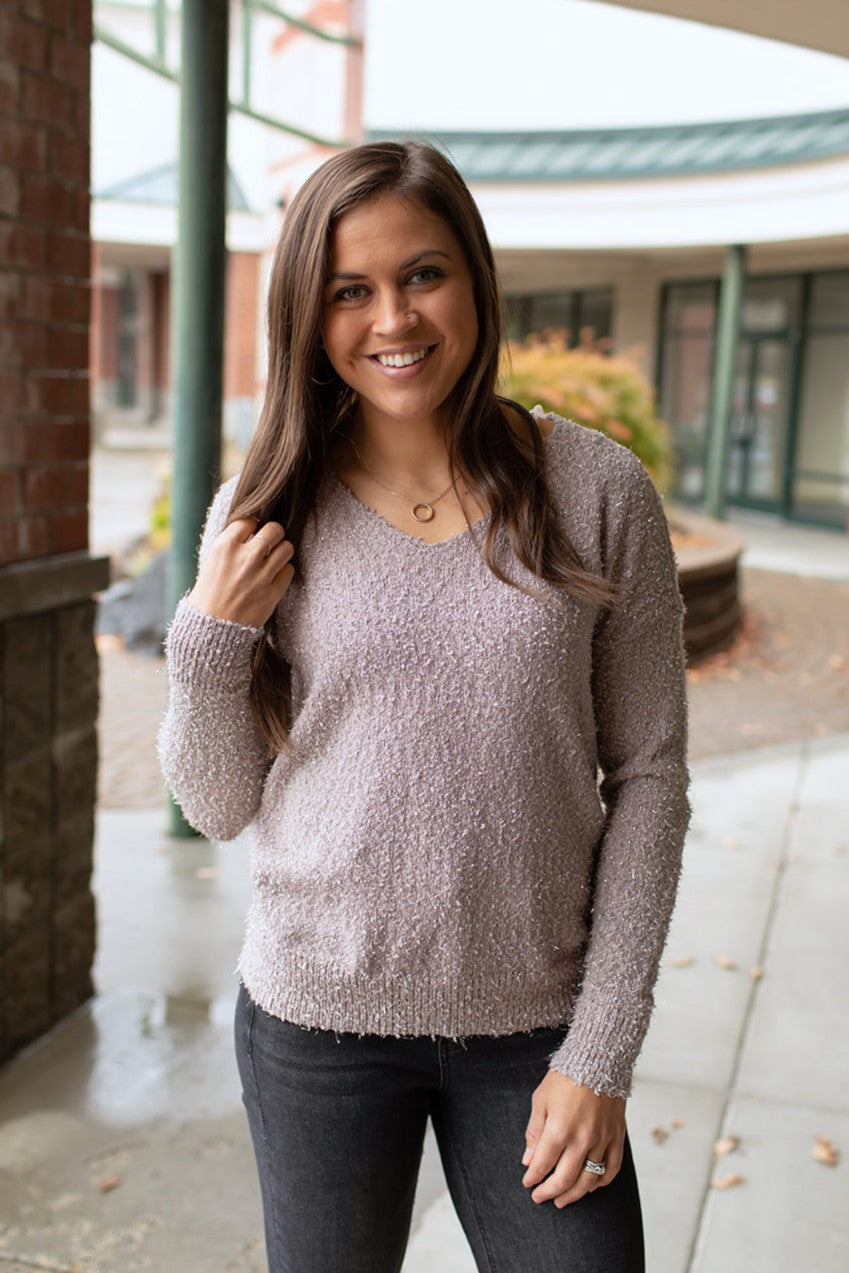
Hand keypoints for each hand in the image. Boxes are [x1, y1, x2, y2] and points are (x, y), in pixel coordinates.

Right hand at [187, 518, 294, 627]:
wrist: (211, 627)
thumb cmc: (210, 593)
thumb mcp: (212, 560)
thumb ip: (231, 544)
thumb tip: (253, 529)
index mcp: (225, 547)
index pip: (249, 520)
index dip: (252, 526)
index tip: (252, 533)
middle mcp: (245, 558)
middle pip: (274, 529)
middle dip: (273, 534)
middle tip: (269, 543)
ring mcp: (261, 575)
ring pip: (287, 548)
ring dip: (282, 551)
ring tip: (274, 558)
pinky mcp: (273, 592)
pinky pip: (289, 570)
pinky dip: (283, 572)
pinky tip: (273, 576)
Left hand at [522, 1071, 625, 1207]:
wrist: (598, 1059)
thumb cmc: (565, 1077)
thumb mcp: (541, 1100)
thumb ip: (534, 1132)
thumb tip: (528, 1160)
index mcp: (559, 1129)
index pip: (543, 1164)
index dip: (533, 1178)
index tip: (527, 1183)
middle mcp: (582, 1139)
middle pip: (565, 1179)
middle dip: (549, 1192)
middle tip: (540, 1198)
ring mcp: (602, 1140)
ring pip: (589, 1179)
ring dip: (574, 1194)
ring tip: (562, 1201)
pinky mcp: (617, 1137)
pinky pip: (612, 1168)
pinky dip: (601, 1182)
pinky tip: (590, 1186)